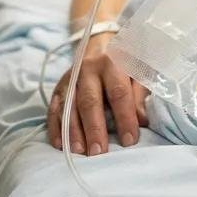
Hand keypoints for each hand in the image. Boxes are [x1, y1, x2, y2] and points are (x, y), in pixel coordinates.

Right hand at [46, 34, 148, 155]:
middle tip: (98, 152)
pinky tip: (60, 144)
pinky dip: (55, 127)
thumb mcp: (139, 71)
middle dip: (94, 128)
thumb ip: (140, 94)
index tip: (129, 141)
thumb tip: (142, 120)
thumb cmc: (125, 63)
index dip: (124, 117)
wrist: (101, 44)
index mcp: (112, 62)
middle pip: (90, 101)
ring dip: (72, 131)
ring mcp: (71, 77)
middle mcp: (88, 68)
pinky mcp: (59, 87)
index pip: (119, 92)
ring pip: (69, 106)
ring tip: (78, 151)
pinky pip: (54, 108)